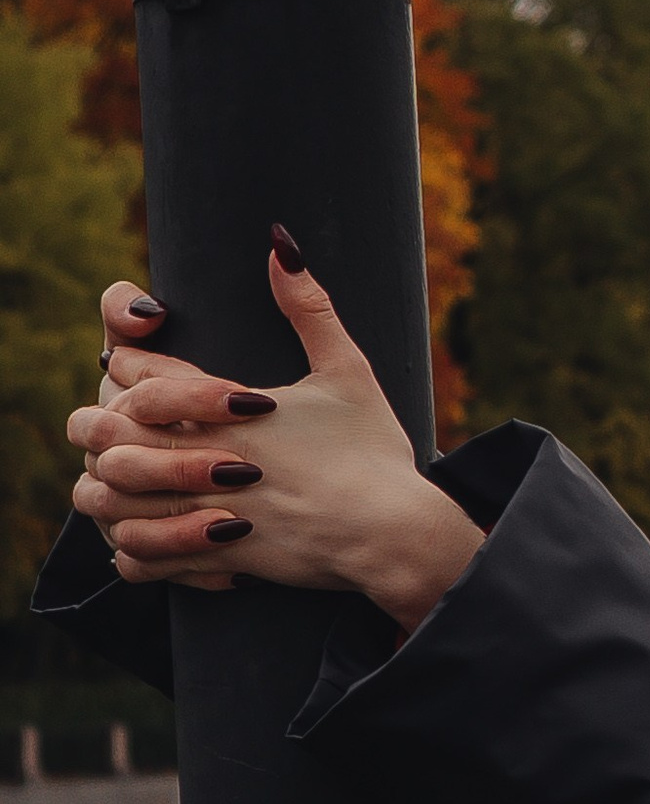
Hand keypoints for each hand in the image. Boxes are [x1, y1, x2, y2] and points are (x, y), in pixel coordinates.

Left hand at [67, 240, 483, 637]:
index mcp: (231, 410)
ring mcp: (211, 512)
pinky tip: (139, 537)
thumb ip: (309, 307)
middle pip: (109, 437)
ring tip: (115, 481)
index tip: (130, 366)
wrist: (395, 533)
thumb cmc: (375, 452)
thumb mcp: (348, 370)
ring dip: (107, 490)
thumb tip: (281, 243)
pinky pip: (145, 559)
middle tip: (109, 423)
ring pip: (115, 502)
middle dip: (100, 427)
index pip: (140, 376)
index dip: (125, 367)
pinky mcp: (219, 558)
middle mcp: (210, 460)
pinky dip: (132, 550)